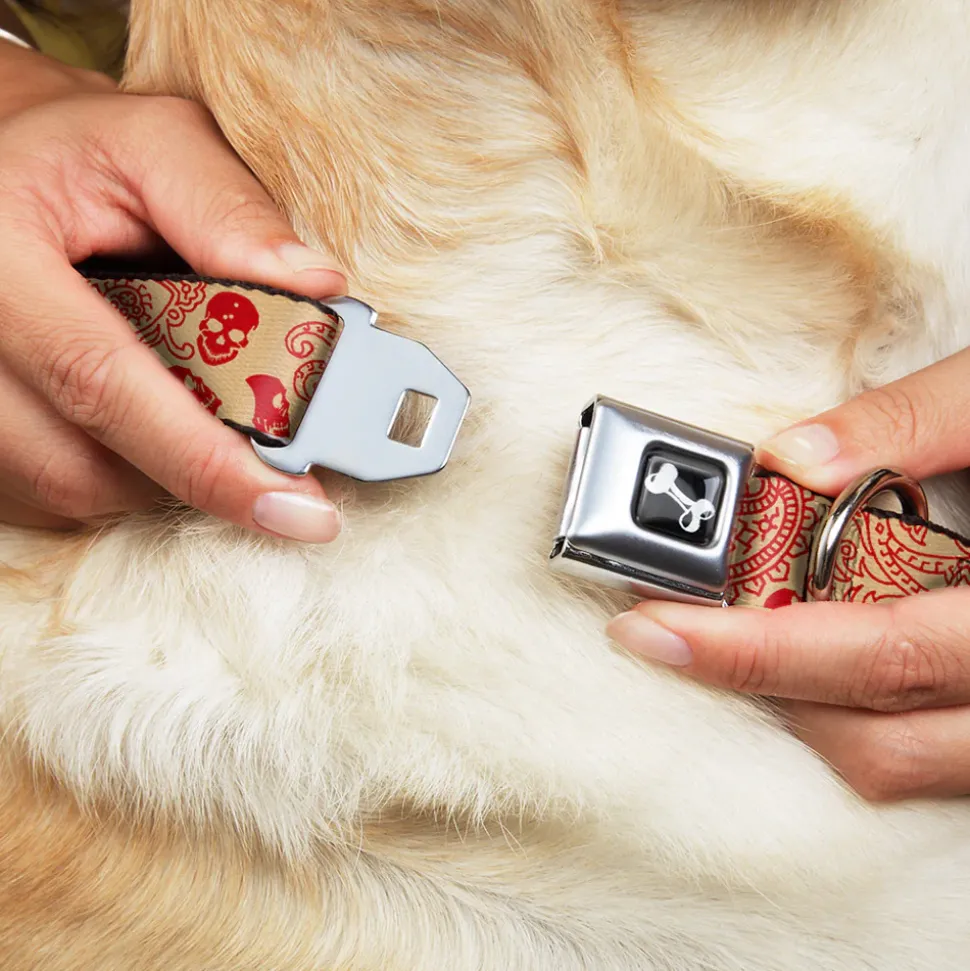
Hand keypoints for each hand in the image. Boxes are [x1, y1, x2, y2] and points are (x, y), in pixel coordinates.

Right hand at [0, 43, 345, 539]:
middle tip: (281, 471)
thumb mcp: (154, 145)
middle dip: (198, 476)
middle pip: (83, 464)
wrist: (3, 171)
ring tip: (208, 420)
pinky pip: (50, 493)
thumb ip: (229, 209)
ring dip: (161, 475)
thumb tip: (318, 288)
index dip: (206, 460)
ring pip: (71, 488)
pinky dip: (122, 473)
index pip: (101, 382)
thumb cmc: (78, 155)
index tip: (298, 509)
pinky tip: (152, 425)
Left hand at [608, 347, 969, 801]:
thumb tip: (791, 457)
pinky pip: (935, 758)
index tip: (651, 624)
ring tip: (735, 639)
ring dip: (805, 709)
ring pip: (905, 764)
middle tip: (666, 630)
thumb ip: (914, 421)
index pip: (879, 653)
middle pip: (878, 735)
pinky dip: (862, 717)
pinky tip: (817, 658)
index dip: (754, 650)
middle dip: (756, 685)